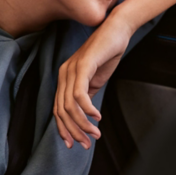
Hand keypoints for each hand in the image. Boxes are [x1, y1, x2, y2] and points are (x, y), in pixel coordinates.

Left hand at [53, 14, 135, 148]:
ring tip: (95, 133)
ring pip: (70, 106)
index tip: (74, 144)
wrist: (117, 30)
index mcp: (65, 78)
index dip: (64, 129)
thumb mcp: (95, 79)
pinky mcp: (82, 65)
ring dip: (83, 124)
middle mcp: (63, 74)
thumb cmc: (107, 53)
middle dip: (74, 131)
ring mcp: (71, 69)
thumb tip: (86, 114)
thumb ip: (88, 94)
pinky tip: (97, 116)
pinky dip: (87, 109)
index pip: (58, 109)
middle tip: (87, 144)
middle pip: (61, 111)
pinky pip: (80, 93)